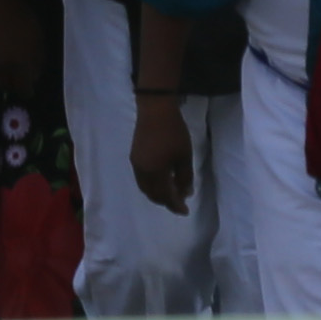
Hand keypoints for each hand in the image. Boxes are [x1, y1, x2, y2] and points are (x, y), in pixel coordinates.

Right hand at [0, 0, 54, 99]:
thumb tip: (34, 76)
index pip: (23, 88)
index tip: (29, 89)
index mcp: (20, 64)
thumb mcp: (38, 39)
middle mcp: (3, 67)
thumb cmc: (23, 18)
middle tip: (15, 81)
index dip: (26, 91)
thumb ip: (37, 60)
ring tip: (2, 76)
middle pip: (5, 86)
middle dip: (11, 86)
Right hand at [129, 90, 195, 211]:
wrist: (155, 108)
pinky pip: (142, 179)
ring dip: (157, 194)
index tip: (185, 211)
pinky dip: (151, 184)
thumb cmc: (173, 132)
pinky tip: (161, 180)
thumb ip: (185, 177)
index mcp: (154, 173)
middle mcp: (141, 171)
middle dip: (165, 201)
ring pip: (145, 187)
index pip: (165, 196)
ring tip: (171, 192)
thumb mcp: (184, 156)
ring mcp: (136, 163)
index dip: (175, 205)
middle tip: (179, 202)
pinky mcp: (134, 156)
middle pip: (152, 194)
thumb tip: (185, 193)